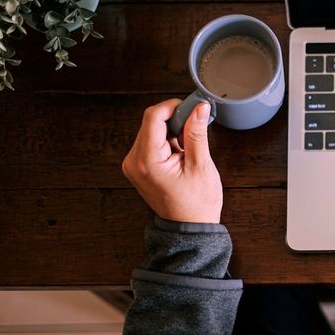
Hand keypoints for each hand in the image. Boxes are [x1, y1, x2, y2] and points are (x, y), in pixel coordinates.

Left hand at [122, 99, 222, 222]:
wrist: (189, 227)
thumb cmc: (196, 203)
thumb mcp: (200, 165)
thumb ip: (196, 133)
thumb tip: (199, 108)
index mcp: (147, 161)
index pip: (153, 117)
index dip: (173, 106)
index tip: (191, 107)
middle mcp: (134, 162)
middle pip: (151, 122)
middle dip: (175, 120)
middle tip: (195, 128)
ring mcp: (133, 165)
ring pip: (151, 130)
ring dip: (172, 131)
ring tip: (188, 148)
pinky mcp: (138, 166)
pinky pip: (151, 142)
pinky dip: (167, 140)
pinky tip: (180, 153)